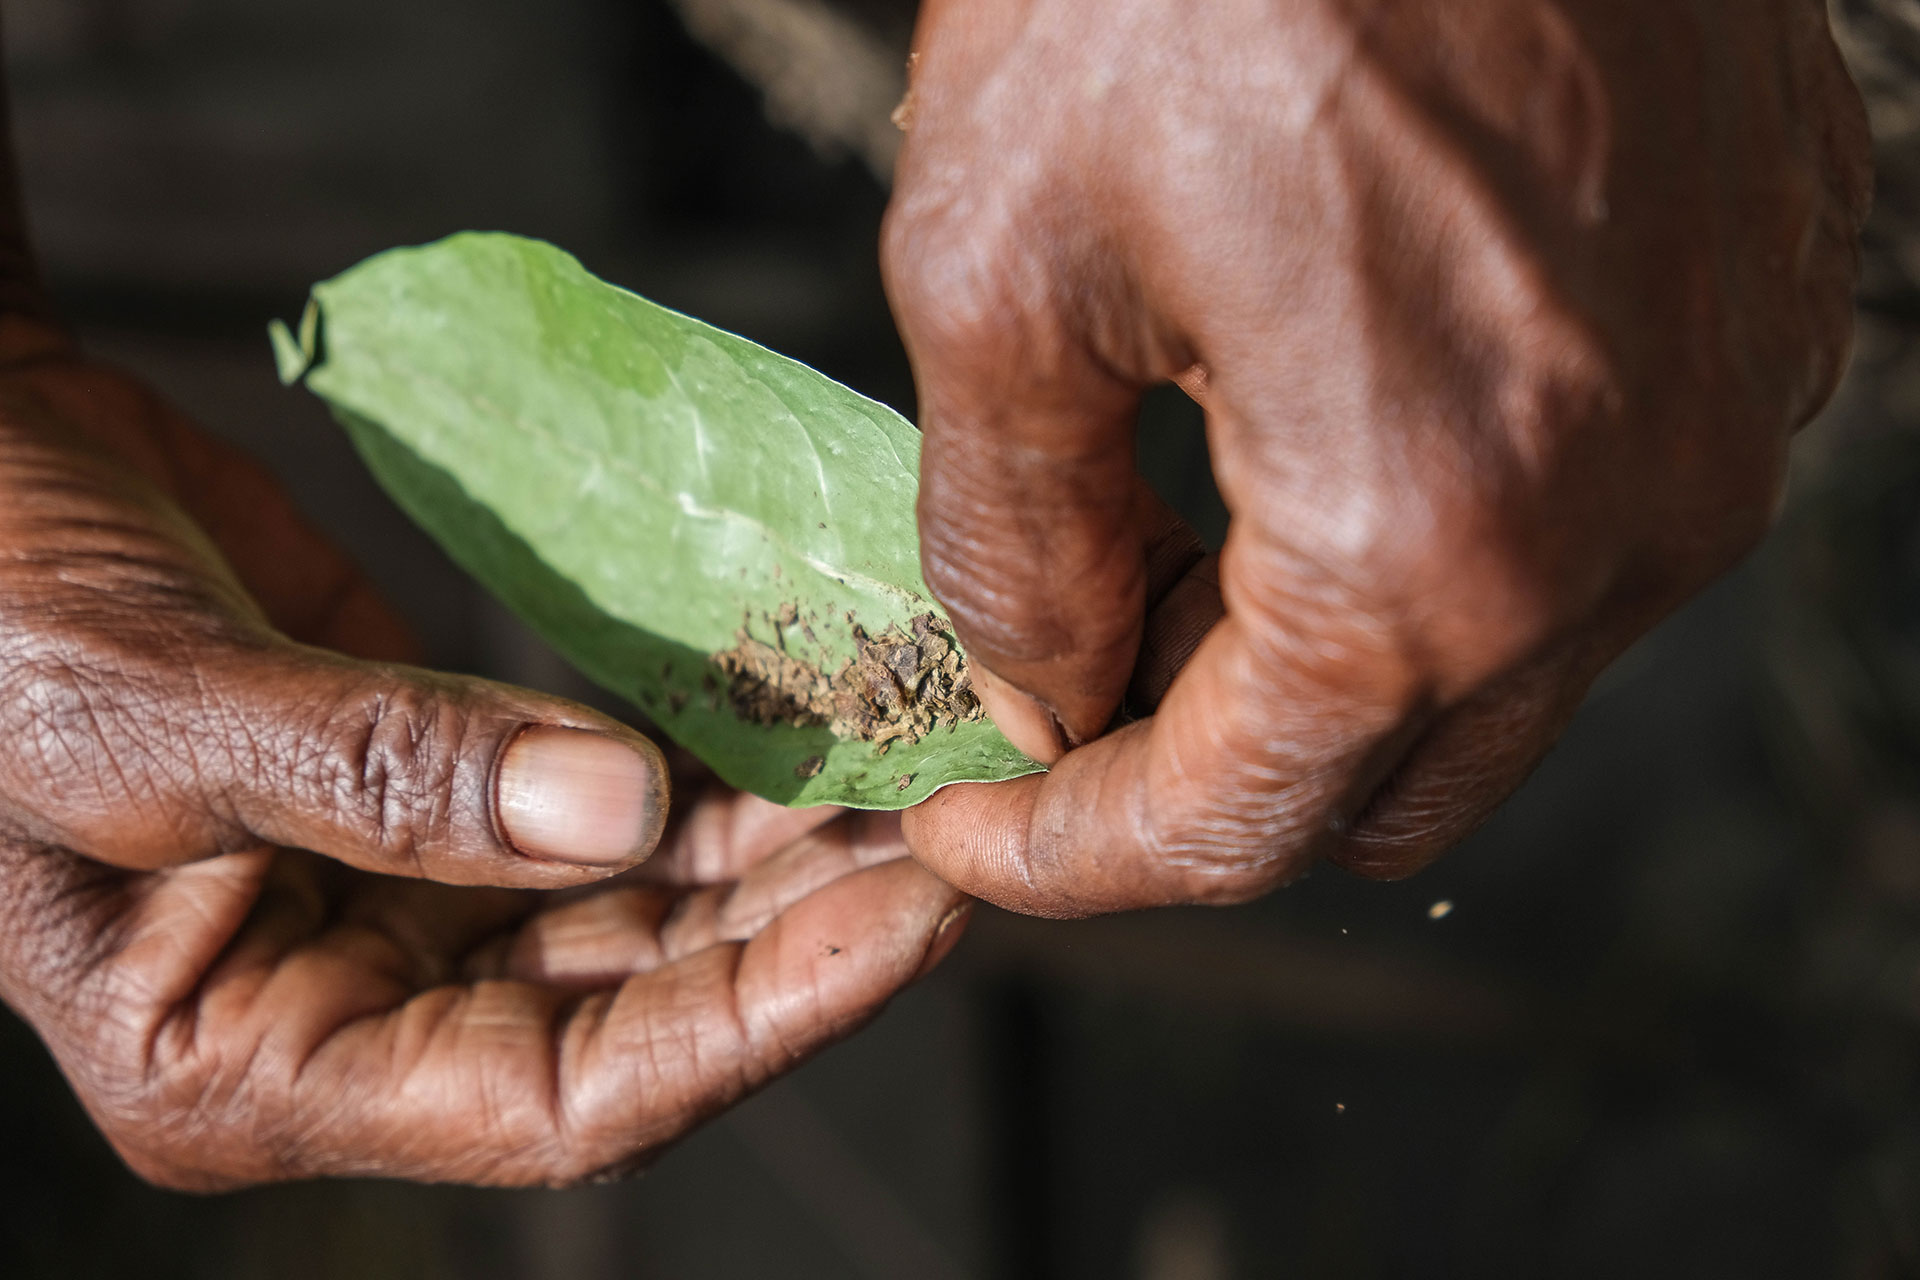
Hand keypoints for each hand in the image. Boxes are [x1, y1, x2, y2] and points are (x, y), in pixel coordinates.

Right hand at [0, 330, 966, 1186]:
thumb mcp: (143, 711)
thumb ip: (383, 774)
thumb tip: (626, 812)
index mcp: (251, 1062)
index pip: (560, 1100)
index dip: (753, 1023)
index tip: (914, 920)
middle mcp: (353, 1003)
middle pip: (635, 1006)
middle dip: (802, 927)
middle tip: (959, 828)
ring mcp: (413, 900)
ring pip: (644, 909)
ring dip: (783, 851)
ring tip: (919, 772)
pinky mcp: (452, 795)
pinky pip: (613, 810)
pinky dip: (715, 779)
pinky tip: (815, 727)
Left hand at [883, 0, 1870, 914]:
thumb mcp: (999, 266)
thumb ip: (1012, 542)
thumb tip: (1039, 691)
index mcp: (1431, 550)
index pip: (1227, 829)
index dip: (1071, 855)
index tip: (975, 826)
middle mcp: (1624, 527)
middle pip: (1377, 792)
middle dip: (1197, 775)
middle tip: (1059, 678)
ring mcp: (1720, 426)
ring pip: (1489, 678)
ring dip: (1318, 663)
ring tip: (1170, 532)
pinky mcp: (1752, 322)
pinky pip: (1583, 528)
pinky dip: (1436, 543)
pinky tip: (1314, 428)